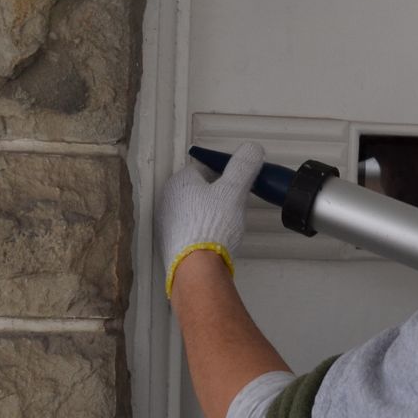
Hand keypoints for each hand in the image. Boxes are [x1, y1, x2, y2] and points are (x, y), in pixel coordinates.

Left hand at [158, 141, 263, 298]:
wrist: (198, 268)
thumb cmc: (212, 226)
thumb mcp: (234, 190)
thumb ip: (244, 166)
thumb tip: (251, 149)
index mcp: (180, 181)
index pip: (205, 167)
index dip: (226, 174)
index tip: (240, 182)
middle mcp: (168, 200)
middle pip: (199, 190)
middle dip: (218, 195)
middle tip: (235, 205)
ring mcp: (166, 223)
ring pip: (194, 211)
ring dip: (211, 214)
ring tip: (227, 225)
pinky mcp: (170, 244)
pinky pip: (190, 230)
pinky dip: (203, 232)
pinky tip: (215, 240)